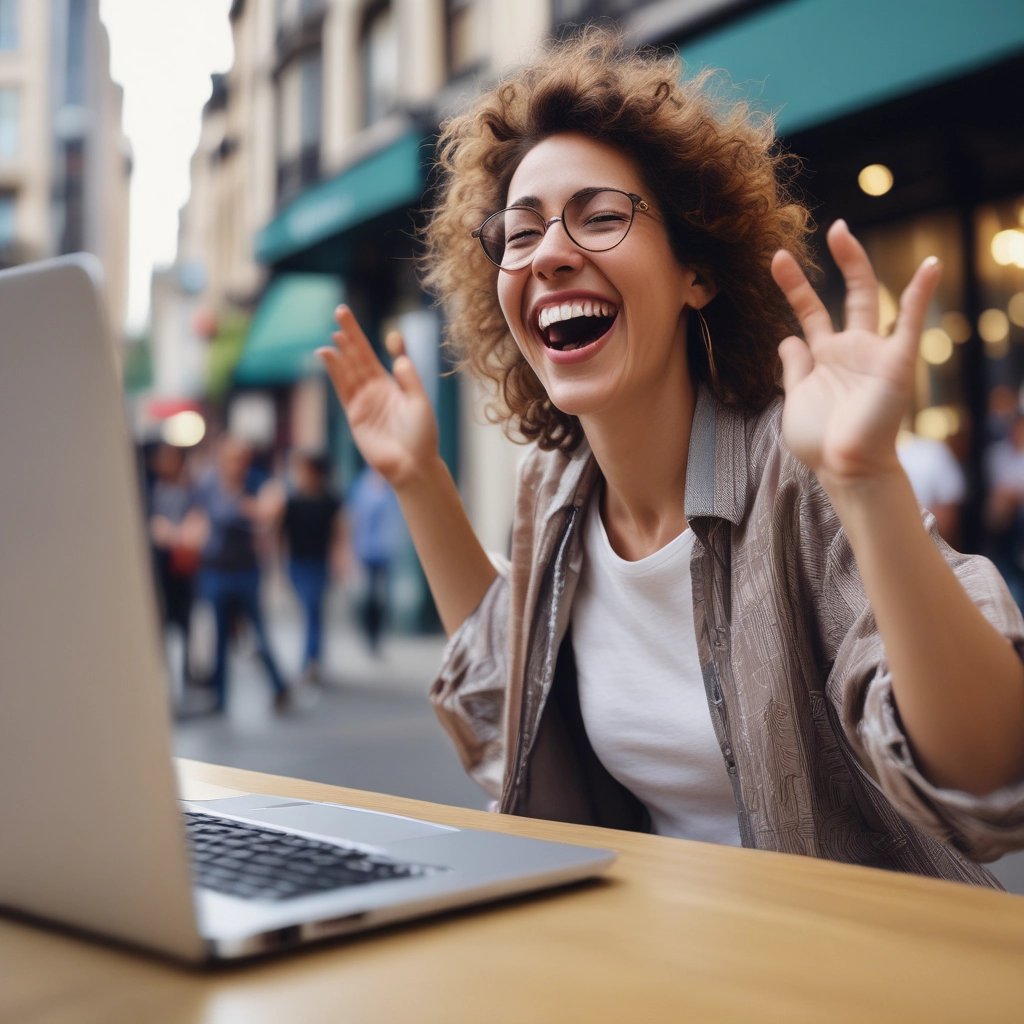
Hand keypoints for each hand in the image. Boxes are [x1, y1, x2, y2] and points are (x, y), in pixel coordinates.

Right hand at [317, 306, 439, 488]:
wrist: (411, 466)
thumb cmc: (422, 437)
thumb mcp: (420, 404)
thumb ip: (409, 380)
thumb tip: (398, 358)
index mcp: (394, 384)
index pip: (381, 354)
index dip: (378, 340)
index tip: (374, 323)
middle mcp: (376, 389)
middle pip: (359, 356)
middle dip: (350, 334)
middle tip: (340, 310)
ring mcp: (364, 401)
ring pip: (349, 369)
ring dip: (341, 352)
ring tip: (334, 333)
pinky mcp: (354, 414)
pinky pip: (342, 388)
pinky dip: (334, 372)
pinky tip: (327, 355)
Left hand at [771, 219, 940, 489]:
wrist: (846, 469)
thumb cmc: (820, 442)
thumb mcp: (793, 399)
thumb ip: (792, 367)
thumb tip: (786, 336)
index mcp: (823, 357)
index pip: (809, 313)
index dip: (795, 286)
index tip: (777, 259)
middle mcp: (850, 349)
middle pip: (845, 295)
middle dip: (836, 262)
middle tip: (830, 227)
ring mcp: (873, 353)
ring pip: (869, 299)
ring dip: (857, 264)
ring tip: (842, 231)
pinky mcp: (896, 363)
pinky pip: (911, 324)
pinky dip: (922, 295)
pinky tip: (930, 266)